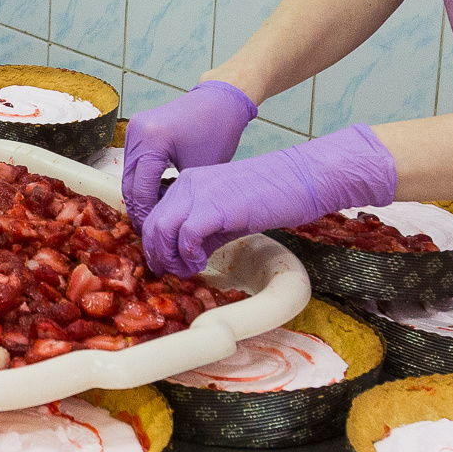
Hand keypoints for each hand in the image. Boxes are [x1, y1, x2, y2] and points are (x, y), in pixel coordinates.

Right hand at [122, 81, 257, 227]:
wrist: (220, 100)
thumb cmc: (217, 132)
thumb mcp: (200, 171)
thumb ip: (178, 197)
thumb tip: (163, 223)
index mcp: (151, 140)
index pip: (140, 188)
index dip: (146, 214)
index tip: (154, 233)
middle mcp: (136, 131)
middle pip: (129, 181)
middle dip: (139, 207)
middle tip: (151, 229)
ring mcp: (134, 128)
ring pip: (129, 173)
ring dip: (140, 194)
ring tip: (155, 214)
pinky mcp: (137, 128)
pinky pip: (134, 162)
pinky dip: (143, 179)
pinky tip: (157, 194)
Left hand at [141, 123, 398, 276]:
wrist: (301, 179)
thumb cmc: (270, 197)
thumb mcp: (228, 215)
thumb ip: (204, 233)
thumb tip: (185, 258)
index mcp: (189, 183)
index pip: (155, 215)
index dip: (155, 245)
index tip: (165, 264)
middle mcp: (188, 184)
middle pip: (152, 224)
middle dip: (157, 254)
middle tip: (172, 272)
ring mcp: (201, 192)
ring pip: (162, 229)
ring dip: (170, 257)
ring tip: (188, 270)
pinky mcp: (218, 206)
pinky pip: (186, 234)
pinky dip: (188, 255)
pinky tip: (201, 262)